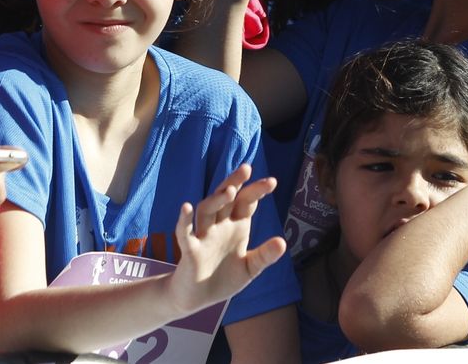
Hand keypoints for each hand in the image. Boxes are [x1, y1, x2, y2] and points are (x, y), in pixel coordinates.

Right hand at [166, 164, 286, 314]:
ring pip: (207, 210)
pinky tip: (186, 208)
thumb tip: (283, 242)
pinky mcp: (190, 251)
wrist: (196, 299)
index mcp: (236, 226)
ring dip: (216, 199)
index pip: (245, 201)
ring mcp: (203, 236)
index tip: (272, 182)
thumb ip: (265, 255)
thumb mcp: (250, 268)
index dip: (256, 191)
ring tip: (229, 191)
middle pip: (225, 197)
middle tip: (247, 168)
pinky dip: (184, 221)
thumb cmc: (223, 279)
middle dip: (235, 182)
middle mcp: (219, 226)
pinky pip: (184, 233)